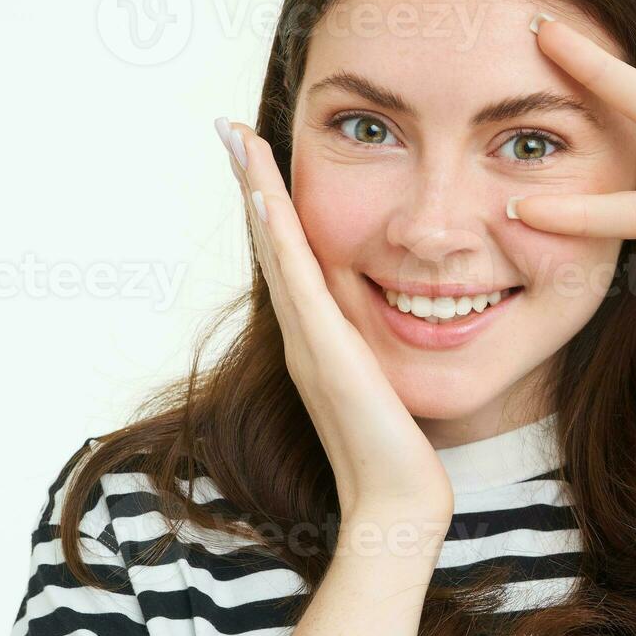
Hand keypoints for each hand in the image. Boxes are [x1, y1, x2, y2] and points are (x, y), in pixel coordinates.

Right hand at [214, 118, 452, 521]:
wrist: (396, 508)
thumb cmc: (400, 458)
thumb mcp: (386, 388)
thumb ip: (378, 357)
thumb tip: (406, 323)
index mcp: (319, 338)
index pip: (292, 256)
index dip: (271, 206)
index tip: (258, 157)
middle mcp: (304, 334)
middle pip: (271, 243)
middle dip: (252, 183)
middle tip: (229, 127)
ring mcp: (310, 342)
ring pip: (277, 252)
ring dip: (256, 193)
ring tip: (238, 139)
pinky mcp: (326, 354)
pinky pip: (298, 285)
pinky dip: (278, 240)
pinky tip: (266, 200)